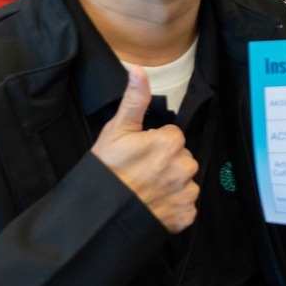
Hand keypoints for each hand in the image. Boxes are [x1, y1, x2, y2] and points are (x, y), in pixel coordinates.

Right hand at [92, 65, 198, 233]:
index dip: (155, 144)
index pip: (172, 136)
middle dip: (166, 163)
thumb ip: (135, 99)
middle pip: (182, 157)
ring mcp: (186, 193)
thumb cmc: (106, 171)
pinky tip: (155, 205)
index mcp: (170, 142)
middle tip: (141, 173)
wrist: (97, 217)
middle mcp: (184, 167)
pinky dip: (174, 205)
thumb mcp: (116, 131)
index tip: (139, 155)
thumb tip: (138, 69)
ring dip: (172, 184)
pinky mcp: (186, 215)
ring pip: (186, 180)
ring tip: (147, 191)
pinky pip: (187, 205)